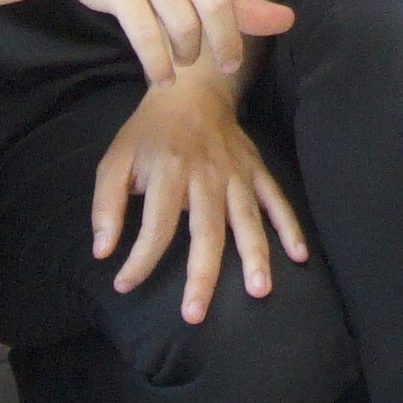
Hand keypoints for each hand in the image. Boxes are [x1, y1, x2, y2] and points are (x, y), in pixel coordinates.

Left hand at [89, 70, 308, 323]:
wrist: (191, 89)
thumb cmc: (148, 132)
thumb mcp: (115, 160)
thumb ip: (106, 205)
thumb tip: (103, 251)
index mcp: (167, 172)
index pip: (156, 225)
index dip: (139, 259)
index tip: (124, 285)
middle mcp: (205, 175)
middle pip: (206, 231)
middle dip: (202, 275)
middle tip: (195, 314)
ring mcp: (235, 173)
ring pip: (246, 219)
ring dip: (254, 255)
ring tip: (259, 291)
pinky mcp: (256, 170)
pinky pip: (276, 200)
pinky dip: (289, 226)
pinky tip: (299, 255)